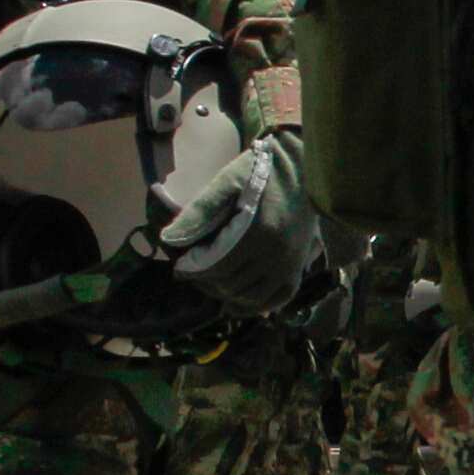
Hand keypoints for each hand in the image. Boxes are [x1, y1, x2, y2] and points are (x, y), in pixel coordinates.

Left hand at [161, 134, 318, 317]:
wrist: (304, 168)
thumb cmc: (261, 171)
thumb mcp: (227, 182)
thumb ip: (200, 211)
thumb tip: (169, 239)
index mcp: (258, 233)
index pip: (218, 268)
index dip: (194, 272)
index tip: (180, 268)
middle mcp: (276, 255)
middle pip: (232, 286)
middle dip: (207, 284)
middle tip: (194, 274)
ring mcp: (290, 264)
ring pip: (252, 298)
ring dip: (227, 296)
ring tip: (212, 285)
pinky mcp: (298, 267)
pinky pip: (277, 299)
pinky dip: (256, 306)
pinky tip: (237, 305)